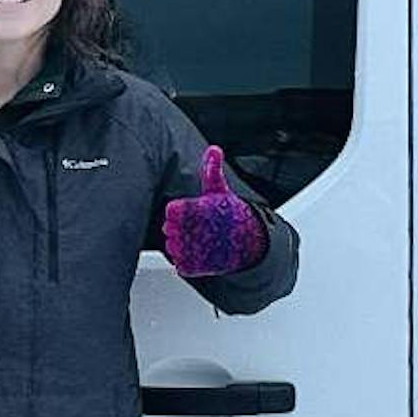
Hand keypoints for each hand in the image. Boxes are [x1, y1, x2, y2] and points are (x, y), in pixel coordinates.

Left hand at [159, 145, 265, 277]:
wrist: (249, 241)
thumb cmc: (230, 215)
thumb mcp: (220, 190)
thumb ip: (212, 170)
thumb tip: (214, 150)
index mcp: (197, 210)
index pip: (170, 212)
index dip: (177, 213)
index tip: (187, 213)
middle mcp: (194, 231)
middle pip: (168, 230)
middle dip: (178, 229)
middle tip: (193, 227)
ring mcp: (194, 250)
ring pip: (172, 248)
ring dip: (180, 245)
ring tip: (197, 240)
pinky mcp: (196, 267)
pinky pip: (179, 265)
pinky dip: (184, 261)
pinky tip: (197, 253)